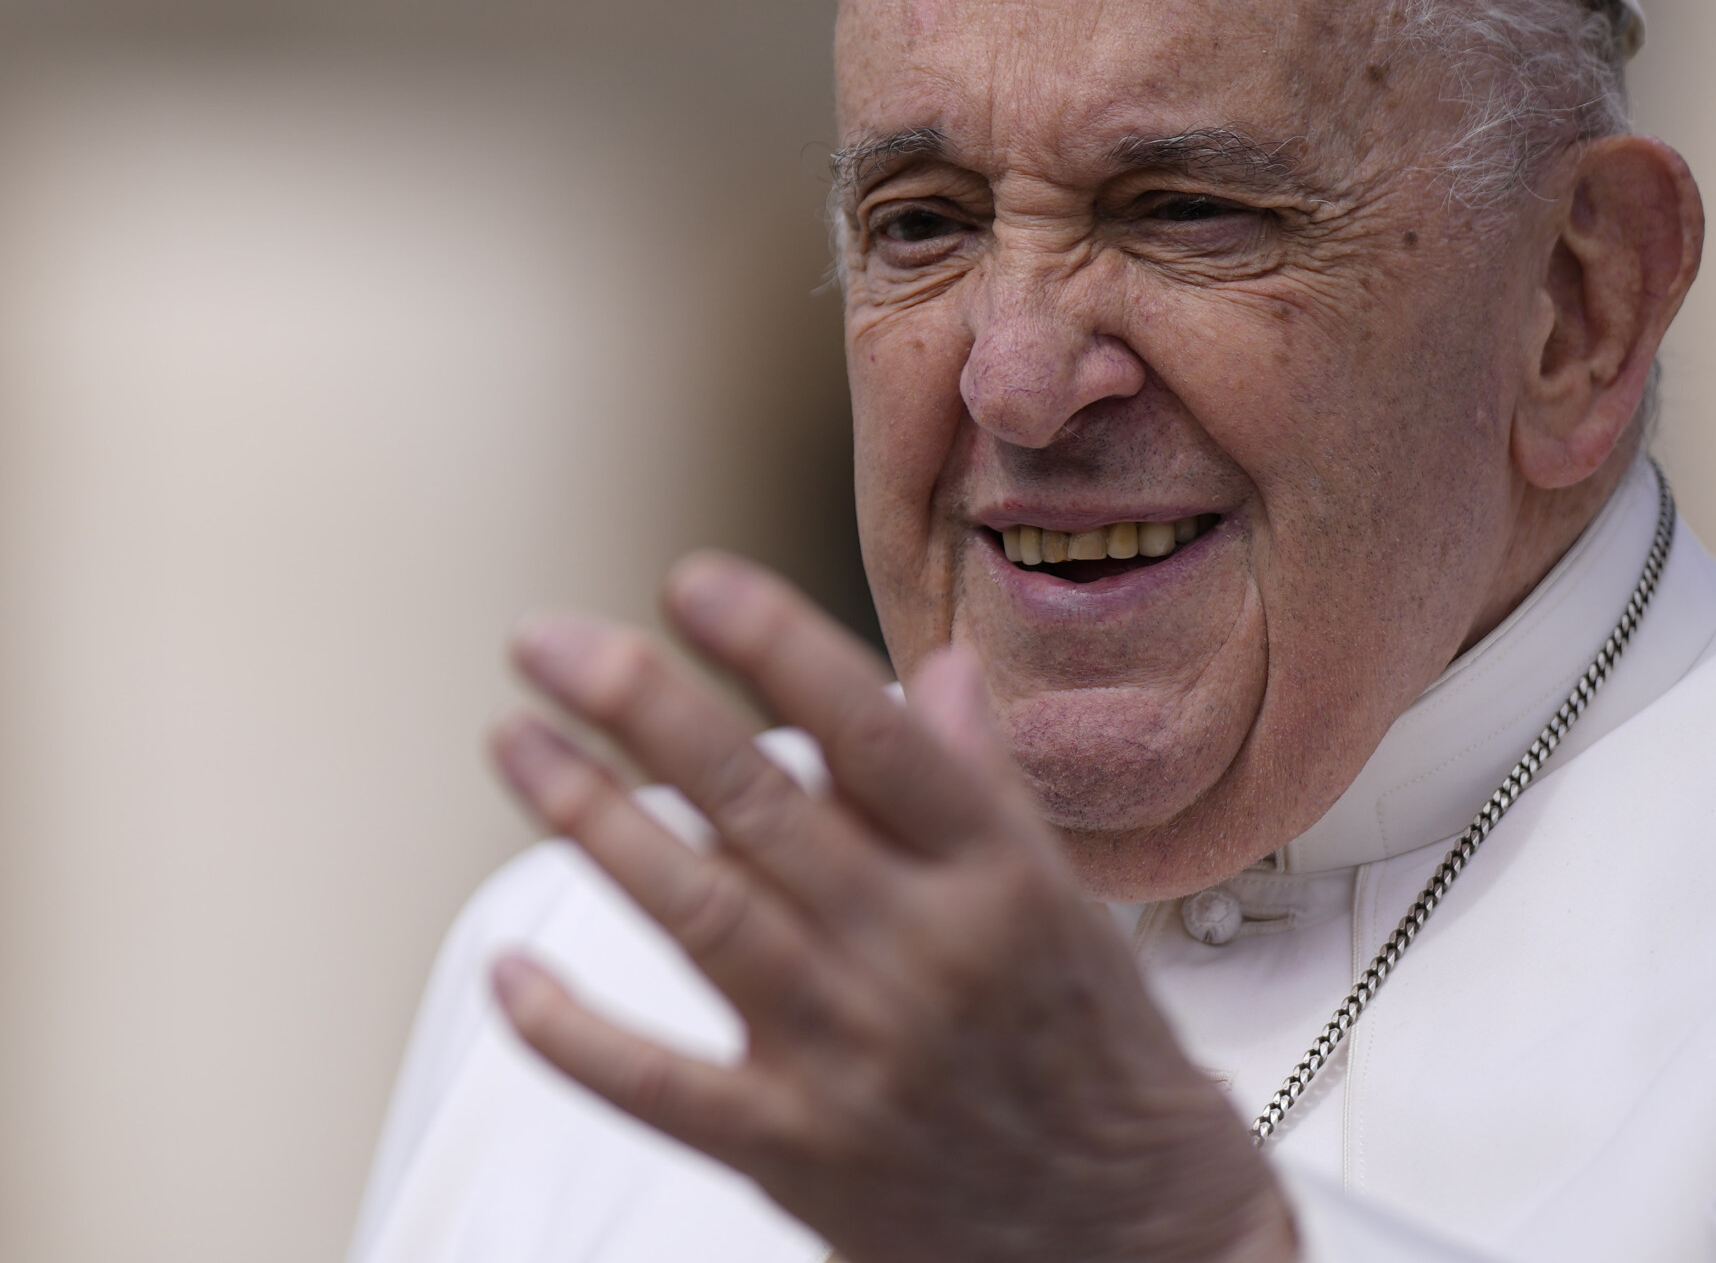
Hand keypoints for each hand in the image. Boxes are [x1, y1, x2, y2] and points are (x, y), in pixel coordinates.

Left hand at [486, 551, 1296, 1262]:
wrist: (1134, 1230)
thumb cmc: (1096, 1051)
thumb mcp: (1063, 898)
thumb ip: (981, 784)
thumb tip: (934, 673)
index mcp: (998, 873)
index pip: (872, 731)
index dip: (775, 647)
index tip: (694, 585)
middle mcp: (923, 950)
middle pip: (760, 803)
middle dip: (641, 706)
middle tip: (552, 643)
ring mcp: (854, 1053)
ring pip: (696, 913)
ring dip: (590, 821)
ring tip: (517, 744)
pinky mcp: (798, 1151)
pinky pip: (660, 1086)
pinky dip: (575, 1033)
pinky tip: (511, 972)